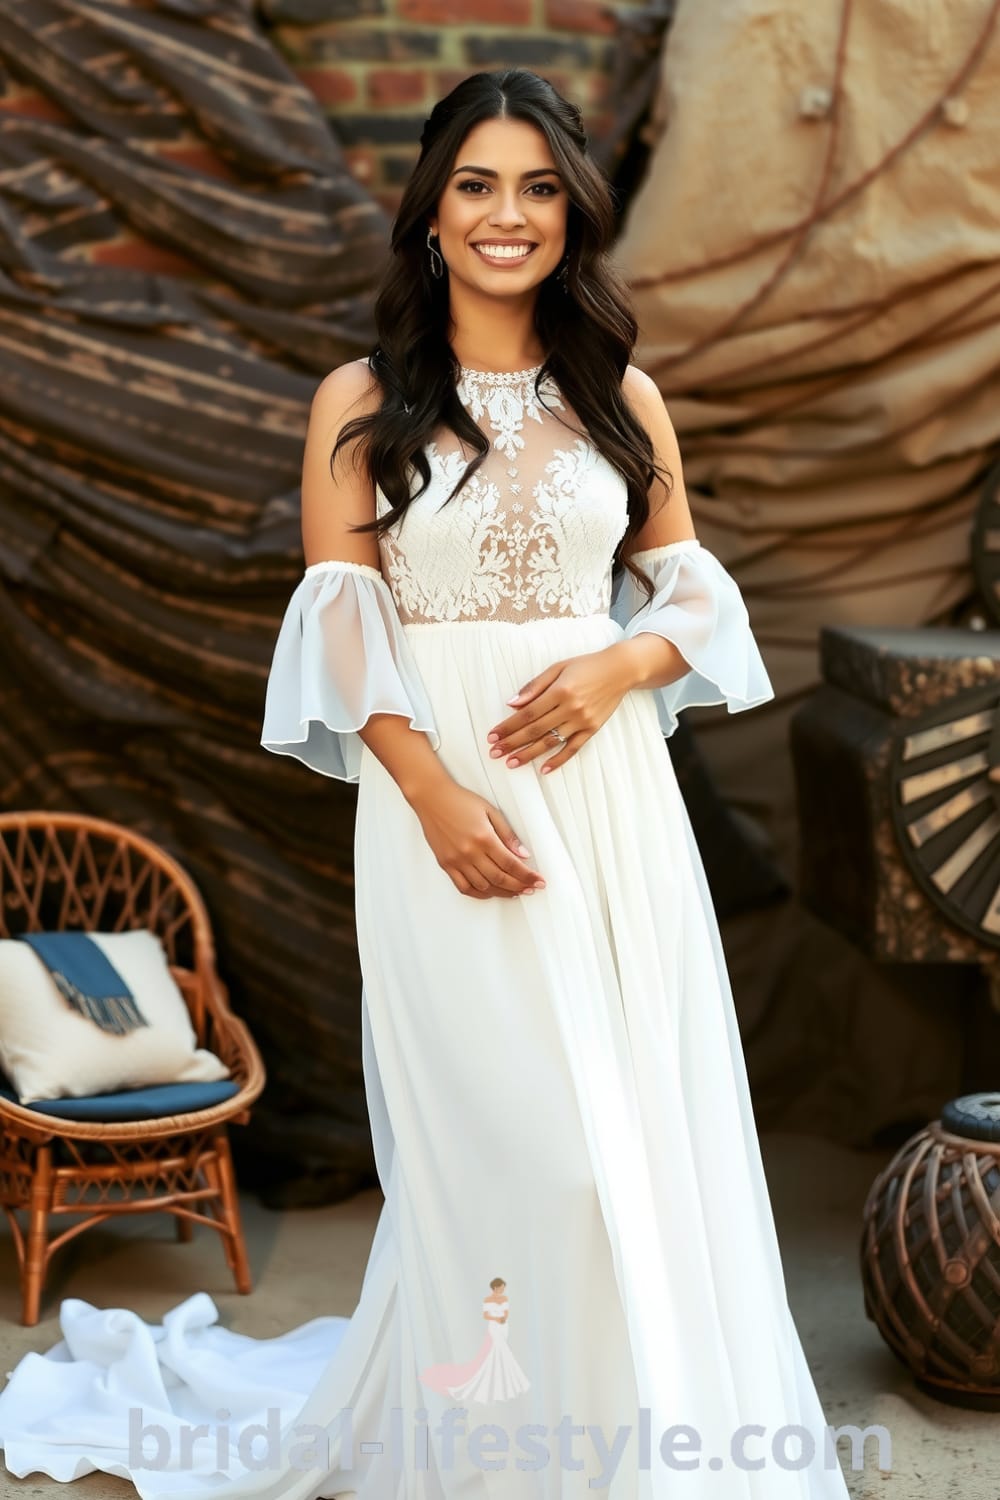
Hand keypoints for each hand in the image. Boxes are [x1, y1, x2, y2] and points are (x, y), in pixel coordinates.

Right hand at [410, 780, 545, 899]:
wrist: (432, 798)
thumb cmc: (460, 801)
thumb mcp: (490, 811)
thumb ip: (508, 834)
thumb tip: (523, 854)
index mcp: (484, 837)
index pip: (511, 864)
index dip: (527, 875)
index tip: (538, 881)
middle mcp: (469, 852)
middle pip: (500, 878)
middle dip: (519, 886)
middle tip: (531, 888)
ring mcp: (456, 860)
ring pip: (483, 886)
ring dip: (502, 892)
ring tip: (514, 891)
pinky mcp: (446, 864)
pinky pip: (464, 887)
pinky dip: (479, 893)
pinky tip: (490, 892)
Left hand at [486, 647, 634, 773]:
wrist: (620, 670)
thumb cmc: (586, 666)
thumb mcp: (558, 668)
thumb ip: (534, 686)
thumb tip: (512, 704)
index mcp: (560, 691)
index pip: (527, 713)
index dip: (508, 726)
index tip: (492, 735)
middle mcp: (570, 708)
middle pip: (535, 730)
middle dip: (512, 743)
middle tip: (494, 753)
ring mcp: (582, 721)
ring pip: (550, 742)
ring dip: (529, 754)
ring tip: (511, 763)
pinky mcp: (592, 729)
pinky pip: (572, 748)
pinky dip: (558, 760)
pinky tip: (543, 769)